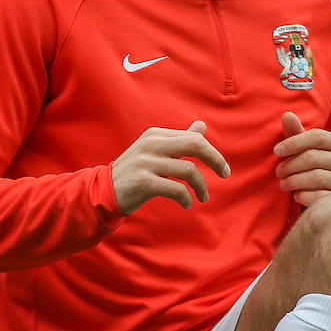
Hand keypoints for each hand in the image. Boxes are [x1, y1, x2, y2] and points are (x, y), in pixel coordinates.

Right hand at [111, 121, 230, 214]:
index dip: (212, 153)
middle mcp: (151, 144)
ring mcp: (146, 163)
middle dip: (215, 160)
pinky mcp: (142, 182)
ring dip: (201, 187)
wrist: (104, 190)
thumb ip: (179, 139)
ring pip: (188, 171)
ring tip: (202, 197)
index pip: (194, 138)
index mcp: (156, 134)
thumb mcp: (155, 151)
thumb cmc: (135, 171)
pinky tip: (186, 204)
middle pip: (195, 145)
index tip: (222, 168)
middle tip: (226, 174)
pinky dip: (186, 198)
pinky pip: (176, 189)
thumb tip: (202, 125)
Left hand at [273, 112, 330, 206]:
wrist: (327, 193)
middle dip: (290, 165)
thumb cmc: (311, 165)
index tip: (276, 150)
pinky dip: (304, 196)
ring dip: (294, 181)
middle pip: (313, 157)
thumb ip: (296, 133)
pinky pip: (321, 196)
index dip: (294, 142)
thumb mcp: (304, 149)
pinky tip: (296, 195)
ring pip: (316, 177)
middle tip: (278, 172)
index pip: (317, 136)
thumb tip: (287, 114)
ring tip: (283, 184)